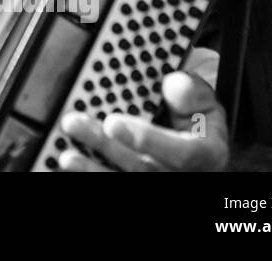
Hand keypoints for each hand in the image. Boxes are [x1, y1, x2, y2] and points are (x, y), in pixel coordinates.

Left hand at [56, 70, 229, 170]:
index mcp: (205, 154)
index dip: (147, 138)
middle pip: (142, 168)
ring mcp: (159, 183)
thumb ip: (193, 92)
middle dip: (105, 146)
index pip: (182, 153)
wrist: (197, 139)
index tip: (113, 122)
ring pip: (124, 180)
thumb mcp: (204, 101)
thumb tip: (175, 85)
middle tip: (75, 124)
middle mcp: (182, 175)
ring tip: (66, 154)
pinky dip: (91, 175)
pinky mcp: (138, 186)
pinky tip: (70, 164)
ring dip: (91, 168)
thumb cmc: (195, 119)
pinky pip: (114, 183)